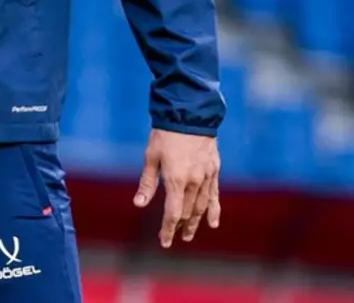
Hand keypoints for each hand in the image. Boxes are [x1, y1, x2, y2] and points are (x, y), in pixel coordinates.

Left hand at [133, 128, 220, 247]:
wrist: (189, 113)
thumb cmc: (165, 134)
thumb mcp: (151, 157)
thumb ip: (147, 183)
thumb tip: (139, 204)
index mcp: (176, 180)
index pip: (172, 213)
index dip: (168, 230)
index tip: (164, 242)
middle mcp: (193, 182)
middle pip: (187, 212)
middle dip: (180, 226)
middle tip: (176, 237)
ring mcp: (206, 176)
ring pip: (201, 206)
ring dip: (196, 222)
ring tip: (190, 234)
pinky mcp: (214, 169)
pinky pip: (214, 194)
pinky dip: (214, 210)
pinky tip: (213, 222)